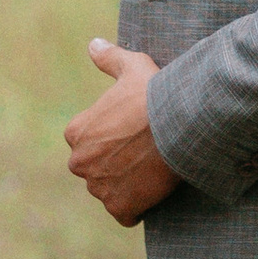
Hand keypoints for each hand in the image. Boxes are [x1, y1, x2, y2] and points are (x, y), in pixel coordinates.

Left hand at [64, 40, 175, 222]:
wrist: (181, 124)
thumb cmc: (155, 94)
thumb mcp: (132, 67)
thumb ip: (109, 58)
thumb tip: (93, 44)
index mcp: (76, 131)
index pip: (86, 141)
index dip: (111, 138)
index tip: (132, 133)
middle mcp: (79, 162)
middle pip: (95, 169)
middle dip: (113, 165)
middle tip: (144, 153)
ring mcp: (98, 187)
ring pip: (109, 191)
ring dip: (126, 186)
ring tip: (153, 170)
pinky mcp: (119, 207)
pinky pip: (125, 213)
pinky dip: (137, 207)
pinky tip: (154, 192)